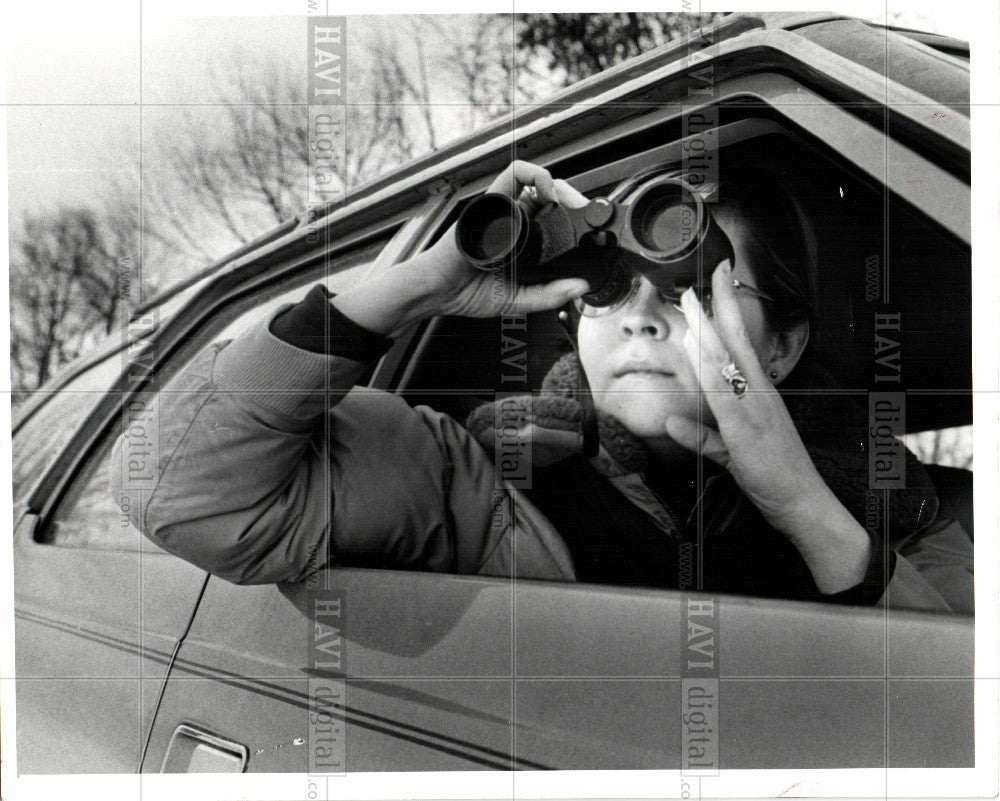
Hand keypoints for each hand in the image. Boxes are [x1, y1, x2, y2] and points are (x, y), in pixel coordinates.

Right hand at [422, 160, 591, 317]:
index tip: (593, 231)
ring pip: (538, 182)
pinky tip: (550, 193)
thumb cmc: (467, 291)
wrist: (438, 291)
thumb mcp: (520, 299)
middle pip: (551, 197)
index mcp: (522, 240)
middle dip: (576, 202)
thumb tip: (580, 287)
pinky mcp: (492, 201)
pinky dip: (537, 176)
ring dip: (563, 188)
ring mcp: (503, 209)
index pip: (554, 219)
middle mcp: (514, 220)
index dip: (576, 220)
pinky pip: (515, 174)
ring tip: (576, 205)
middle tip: (590, 218)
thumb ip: (550, 294)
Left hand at [665, 260, 870, 593]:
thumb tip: (672, 422)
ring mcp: (755, 409)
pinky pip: (724, 395)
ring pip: (727, 361)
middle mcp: (759, 395)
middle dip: (722, 306)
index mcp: (759, 396)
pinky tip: (696, 350)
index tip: (719, 286)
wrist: (805, 504)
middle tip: (712, 273)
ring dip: (708, 328)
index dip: (729, 316)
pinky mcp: (746, 430)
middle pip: (737, 342)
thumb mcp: (731, 453)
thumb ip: (701, 437)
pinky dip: (709, 371)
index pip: (741, 347)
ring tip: (693, 301)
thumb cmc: (776, 477)